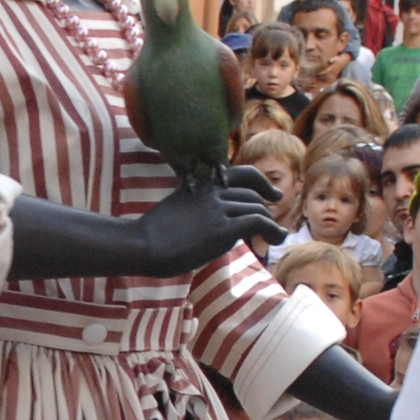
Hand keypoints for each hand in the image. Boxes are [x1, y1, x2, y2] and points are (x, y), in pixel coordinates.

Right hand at [141, 169, 286, 275]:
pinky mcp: (222, 229)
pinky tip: (277, 239)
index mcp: (202, 186)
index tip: (273, 195)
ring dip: (271, 224)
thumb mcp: (179, 209)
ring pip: (257, 209)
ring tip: (277, 237)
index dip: (262, 183)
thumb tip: (225, 228)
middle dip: (267, 210)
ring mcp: (217, 210)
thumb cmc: (154, 235)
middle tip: (273, 228)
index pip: (242, 174)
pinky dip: (273, 229)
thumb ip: (201, 210)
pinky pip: (258, 222)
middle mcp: (212, 193)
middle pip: (253, 196)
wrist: (142, 245)